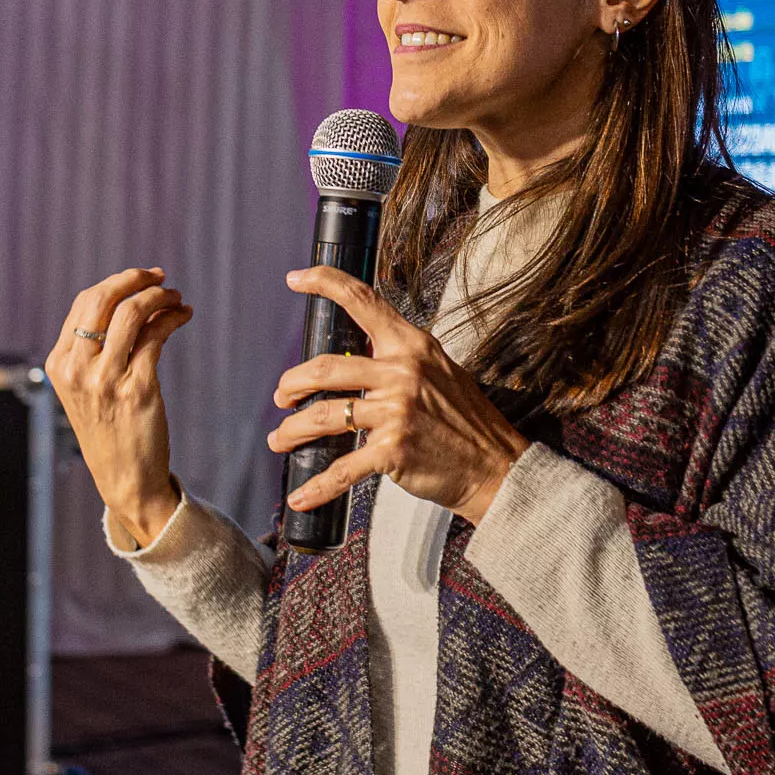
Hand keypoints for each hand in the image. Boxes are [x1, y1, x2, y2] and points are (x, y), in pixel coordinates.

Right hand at [45, 267, 193, 547]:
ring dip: (160, 297)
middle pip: (103, 299)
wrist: (124, 478)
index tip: (141, 279)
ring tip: (177, 298)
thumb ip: (96, 349)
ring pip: (132, 313)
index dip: (116, 283)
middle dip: (135, 280)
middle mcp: (78, 370)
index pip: (84, 303)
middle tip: (160, 278)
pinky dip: (173, 318)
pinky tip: (183, 316)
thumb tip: (130, 301)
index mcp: (59, 364)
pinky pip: (156, 336)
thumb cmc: (110, 429)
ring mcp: (106, 380)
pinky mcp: (138, 389)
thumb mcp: (87, 388)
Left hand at [268, 266, 527, 523]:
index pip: (363, 301)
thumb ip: (401, 359)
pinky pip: (341, 469)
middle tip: (283, 396)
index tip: (295, 279)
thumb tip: (359, 357)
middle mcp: (402, 373)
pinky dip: (317, 486)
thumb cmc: (466, 421)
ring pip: (323, 416)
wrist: (493, 466)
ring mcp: (396, 412)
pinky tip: (302, 495)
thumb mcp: (439, 371)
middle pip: (325, 368)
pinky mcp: (392, 450)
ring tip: (280, 439)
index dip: (324, 283)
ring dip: (292, 430)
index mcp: (412, 346)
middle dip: (292, 383)